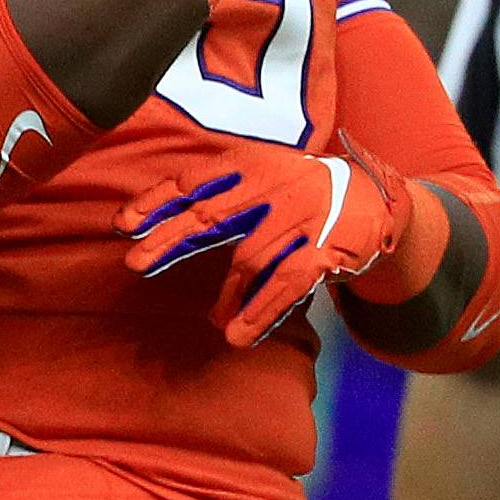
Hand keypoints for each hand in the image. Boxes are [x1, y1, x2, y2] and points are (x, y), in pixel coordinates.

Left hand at [121, 139, 408, 346]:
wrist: (376, 194)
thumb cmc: (300, 187)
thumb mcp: (261, 172)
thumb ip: (218, 192)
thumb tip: (158, 220)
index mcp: (252, 163)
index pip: (193, 181)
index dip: (156, 202)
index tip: (123, 225)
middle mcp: (273, 187)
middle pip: (210, 218)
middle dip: (169, 242)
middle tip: (134, 264)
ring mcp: (300, 219)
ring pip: (249, 262)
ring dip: (227, 296)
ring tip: (214, 320)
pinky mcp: (325, 250)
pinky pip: (286, 286)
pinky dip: (261, 313)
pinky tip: (239, 336)